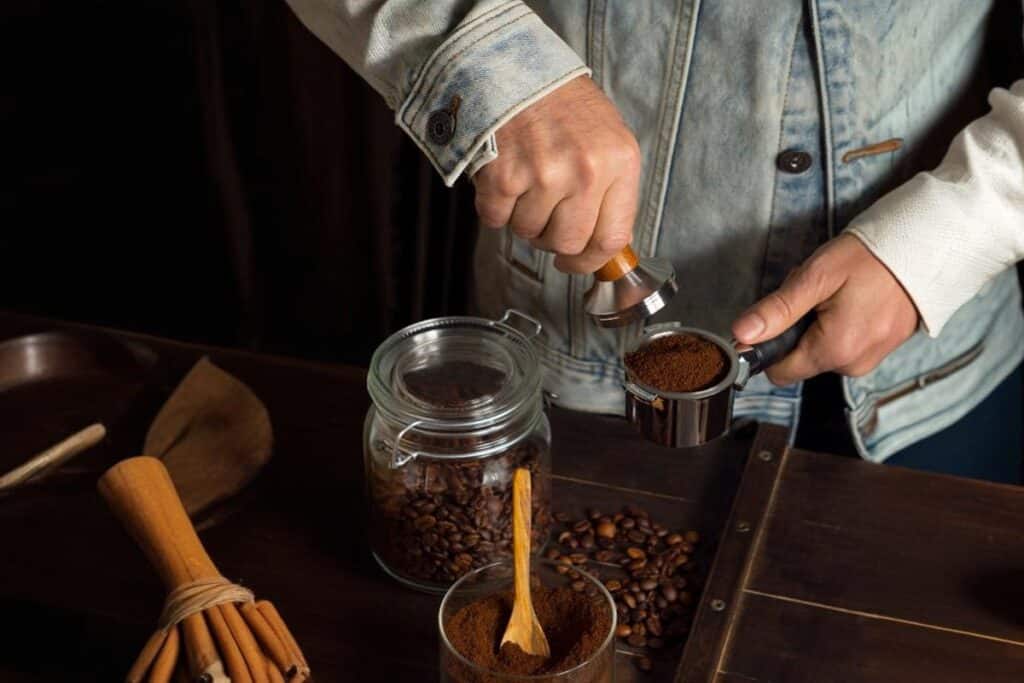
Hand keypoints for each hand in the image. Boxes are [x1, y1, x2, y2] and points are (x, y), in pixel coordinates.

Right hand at [472, 76, 640, 272]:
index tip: (576, 261)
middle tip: (545, 217)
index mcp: (619, 162)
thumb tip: (601, 247)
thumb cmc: (560, 103)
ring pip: (529, 234)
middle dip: (553, 240)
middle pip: (568, 244)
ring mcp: (543, 175)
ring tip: (524, 182)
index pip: (612, 238)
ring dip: (522, 217)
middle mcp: (585, 171)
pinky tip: (502, 177)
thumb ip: (610, 190)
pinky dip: (494, 207)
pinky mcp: (504, 177)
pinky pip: (496, 219)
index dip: (590, 260)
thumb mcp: (607, 138)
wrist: (512, 65)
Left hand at [731, 233, 918, 385]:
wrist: (927, 247)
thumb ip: (777, 310)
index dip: (768, 346)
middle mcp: (853, 365)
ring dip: (818, 324)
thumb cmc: (870, 258)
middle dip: (797, 328)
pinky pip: (844, 344)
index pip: (779, 372)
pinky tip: (852, 298)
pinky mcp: (881, 348)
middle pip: (800, 359)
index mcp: (835, 351)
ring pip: (821, 350)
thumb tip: (740, 336)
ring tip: (838, 292)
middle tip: (815, 293)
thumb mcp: (815, 277)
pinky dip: (839, 324)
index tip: (777, 316)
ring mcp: (871, 359)